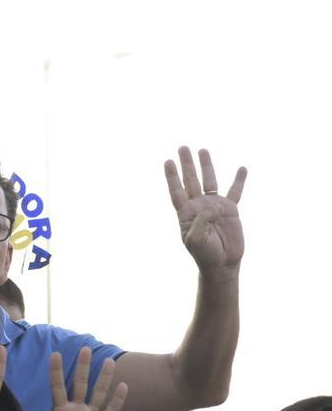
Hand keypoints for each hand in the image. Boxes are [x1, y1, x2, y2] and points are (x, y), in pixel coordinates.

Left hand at [45, 348, 127, 410]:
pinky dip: (117, 400)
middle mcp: (77, 408)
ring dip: (104, 378)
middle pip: (80, 384)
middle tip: (86, 349)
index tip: (54, 354)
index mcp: (61, 410)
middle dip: (83, 367)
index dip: (56, 372)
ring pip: (98, 393)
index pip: (57, 387)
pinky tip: (123, 386)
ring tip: (109, 361)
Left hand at [164, 146, 245, 273]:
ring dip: (206, 166)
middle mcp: (199, 206)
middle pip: (191, 180)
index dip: (172, 176)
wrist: (222, 263)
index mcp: (186, 213)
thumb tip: (210, 206)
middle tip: (182, 147)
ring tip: (202, 150)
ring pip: (209, 181)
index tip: (168, 161)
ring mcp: (214, 206)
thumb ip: (199, 222)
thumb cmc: (205, 253)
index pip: (177, 190)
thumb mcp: (195, 240)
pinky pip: (235, 191)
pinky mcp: (230, 210)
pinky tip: (241, 168)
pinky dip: (238, 180)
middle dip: (186, 164)